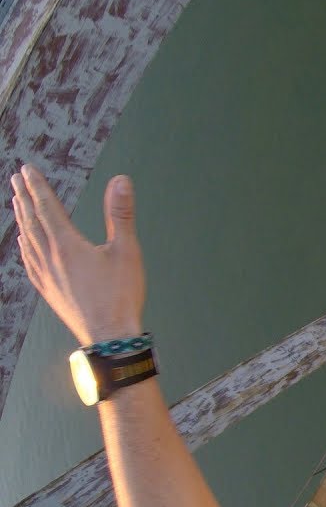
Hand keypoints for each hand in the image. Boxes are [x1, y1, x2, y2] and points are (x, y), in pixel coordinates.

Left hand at [10, 165, 144, 344]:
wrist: (109, 336)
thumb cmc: (121, 294)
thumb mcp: (126, 250)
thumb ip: (121, 213)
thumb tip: (120, 181)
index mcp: (67, 245)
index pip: (47, 207)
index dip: (37, 186)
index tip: (27, 170)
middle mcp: (50, 258)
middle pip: (32, 221)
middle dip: (24, 198)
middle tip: (16, 180)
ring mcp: (45, 276)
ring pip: (27, 240)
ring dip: (22, 218)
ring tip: (18, 204)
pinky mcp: (48, 290)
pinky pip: (29, 261)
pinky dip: (24, 245)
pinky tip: (24, 243)